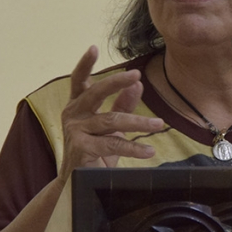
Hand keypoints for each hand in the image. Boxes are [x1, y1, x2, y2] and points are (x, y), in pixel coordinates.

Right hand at [58, 46, 162, 181]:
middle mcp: (72, 115)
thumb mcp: (110, 127)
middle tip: (136, 75)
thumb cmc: (94, 152)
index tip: (93, 47)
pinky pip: (112, 144)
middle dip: (116, 82)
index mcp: (77, 105)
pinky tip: (149, 150)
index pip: (78, 80)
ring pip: (111, 120)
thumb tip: (137, 84)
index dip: (84, 63)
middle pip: (95, 93)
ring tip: (159, 124)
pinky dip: (134, 147)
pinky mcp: (81, 149)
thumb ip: (122, 105)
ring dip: (139, 122)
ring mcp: (75, 131)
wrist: (78, 184)